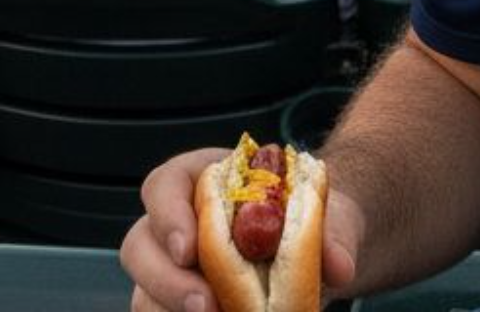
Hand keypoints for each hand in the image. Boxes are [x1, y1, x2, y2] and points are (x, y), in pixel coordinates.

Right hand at [121, 149, 361, 311]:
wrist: (314, 255)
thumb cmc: (310, 220)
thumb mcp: (329, 213)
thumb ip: (334, 231)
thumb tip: (339, 267)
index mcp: (201, 181)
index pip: (163, 185)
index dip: (168, 214)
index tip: (191, 247)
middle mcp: (176, 225)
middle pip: (140, 246)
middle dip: (166, 280)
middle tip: (207, 306)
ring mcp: (171, 272)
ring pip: (143, 294)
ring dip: (170, 310)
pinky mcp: (177, 306)